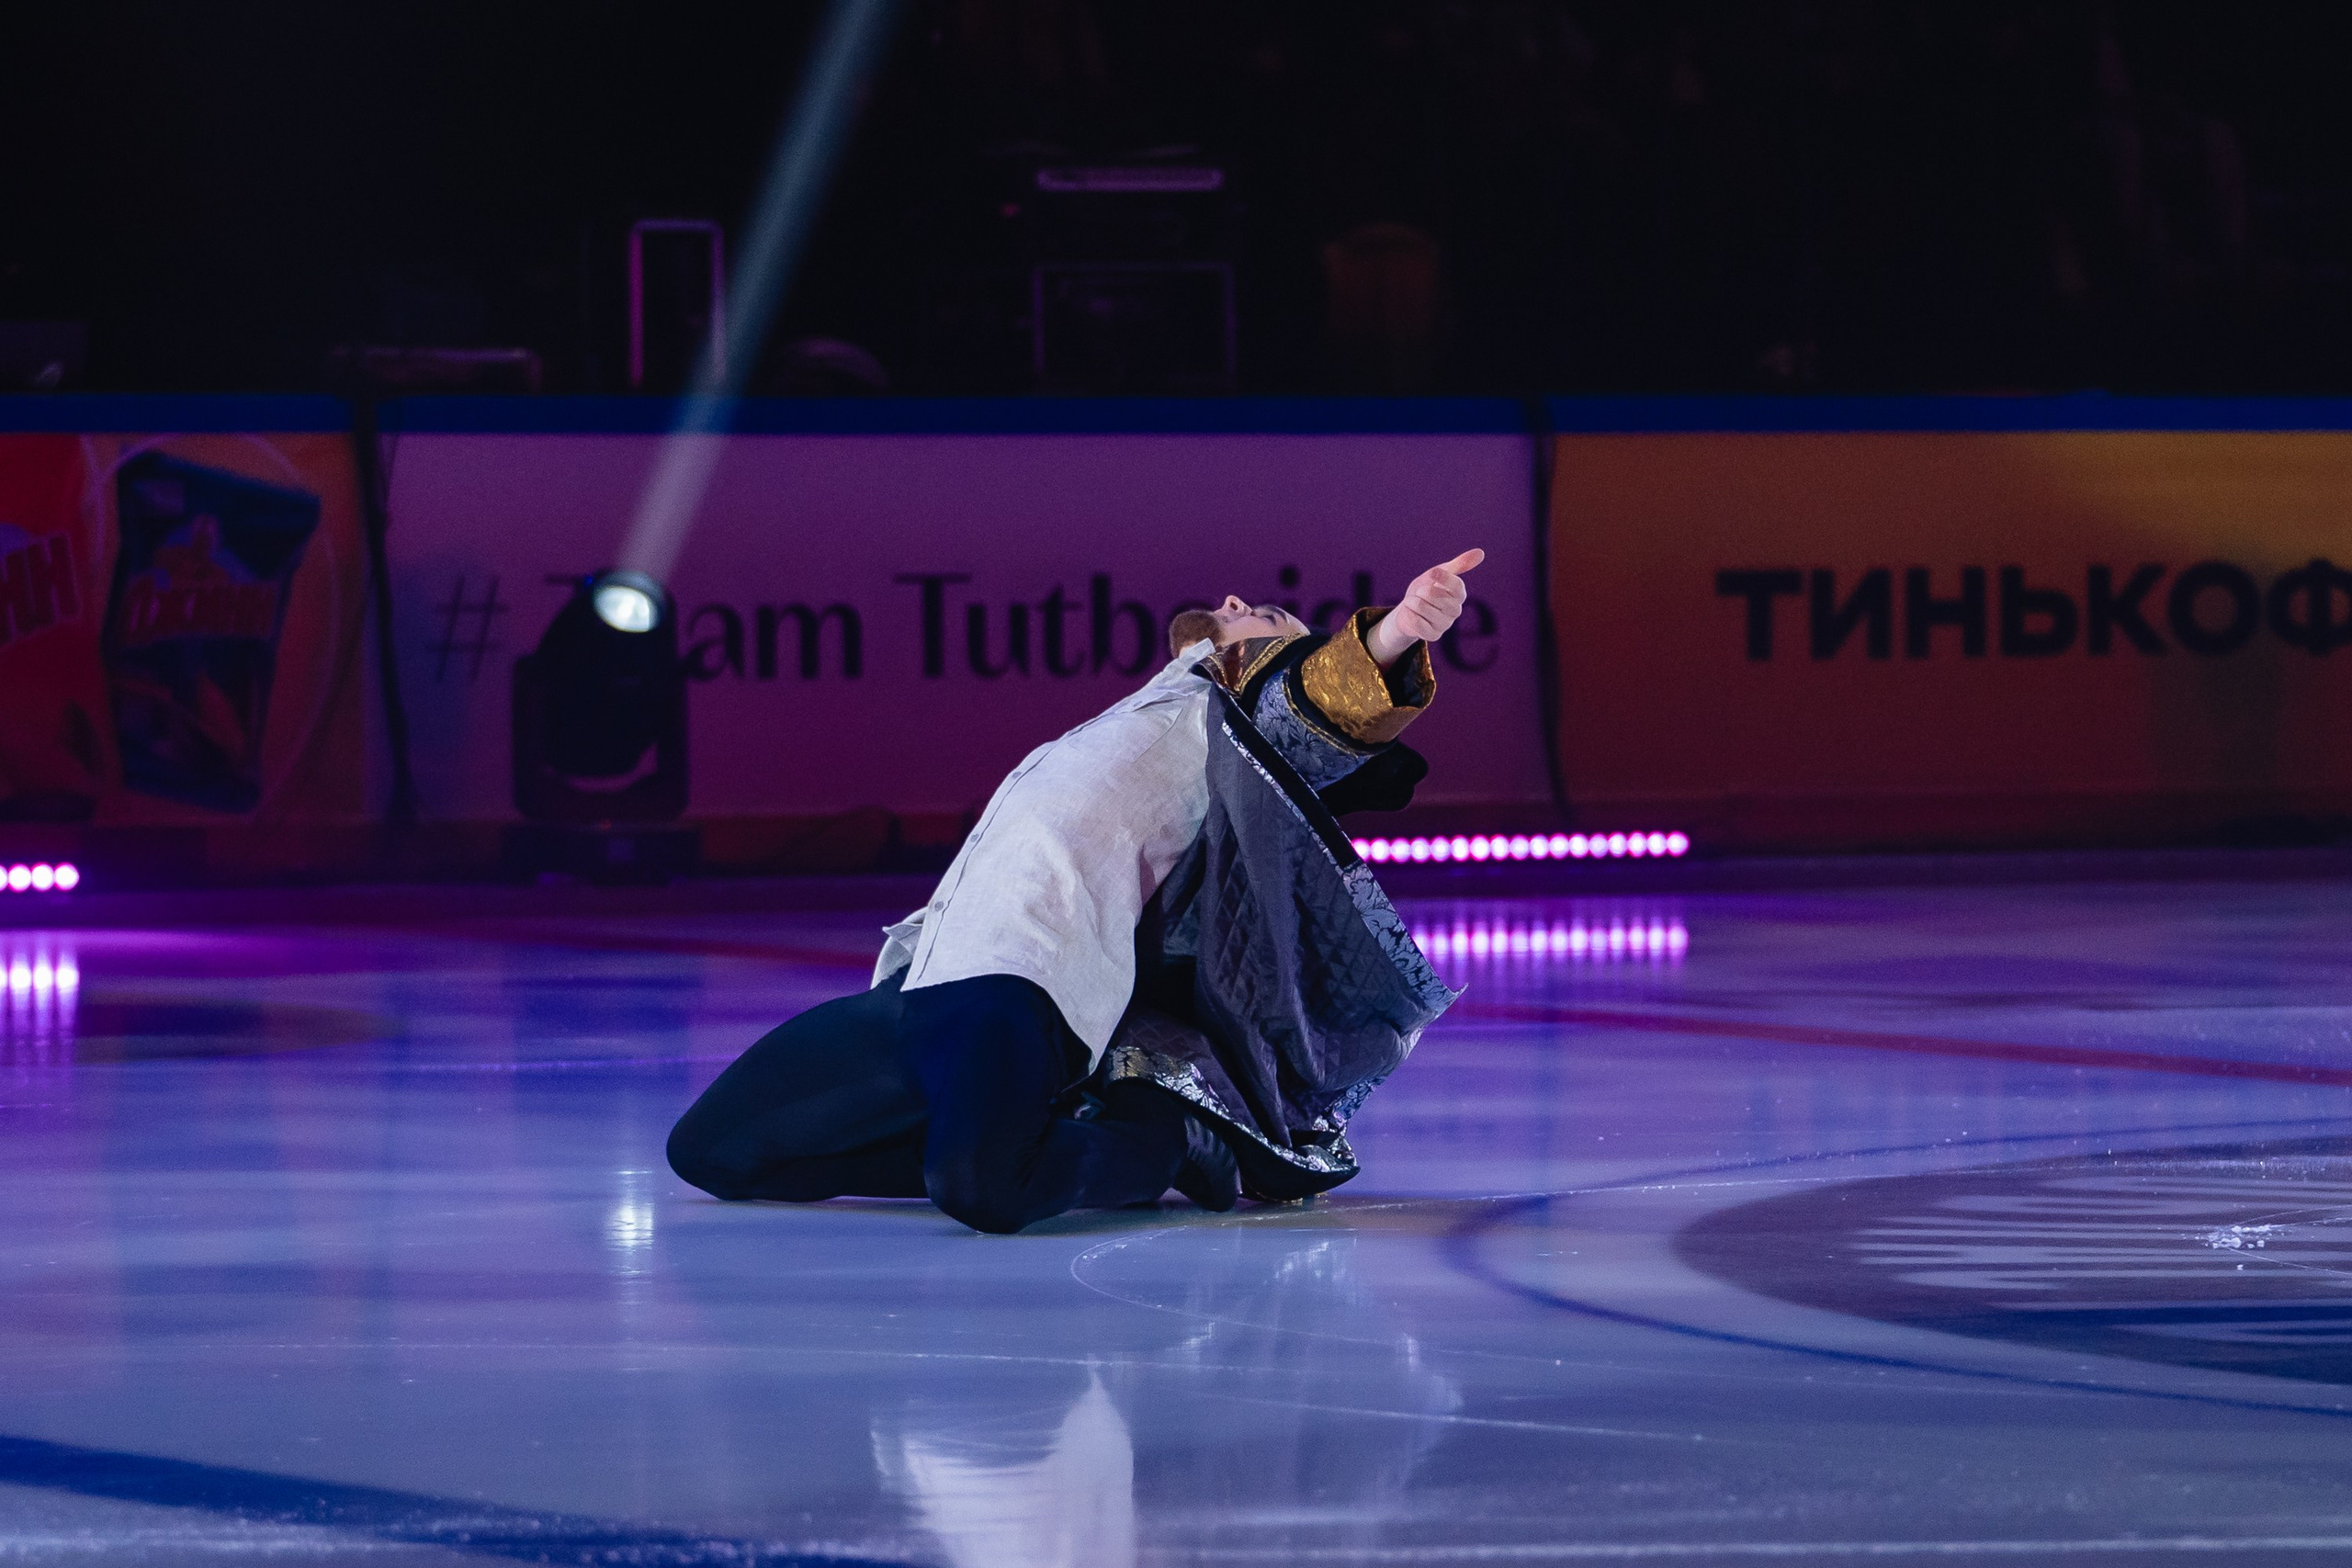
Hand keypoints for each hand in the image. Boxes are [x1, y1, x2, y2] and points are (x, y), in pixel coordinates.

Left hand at [1366, 549, 1483, 665]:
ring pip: (1422, 608)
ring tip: (1414, 603)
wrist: (1408, 609)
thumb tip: (1481, 552)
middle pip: (1435, 596)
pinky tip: (1412, 615)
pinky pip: (1417, 623)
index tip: (1433, 573)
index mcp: (1459, 594)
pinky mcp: (1433, 636)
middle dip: (1421, 591)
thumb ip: (1459, 564)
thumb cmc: (1426, 588)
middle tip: (1420, 593)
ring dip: (1412, 602)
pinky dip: (1409, 615)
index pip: (1457, 586)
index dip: (1444, 578)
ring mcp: (1444, 625)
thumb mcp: (1438, 573)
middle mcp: (1455, 611)